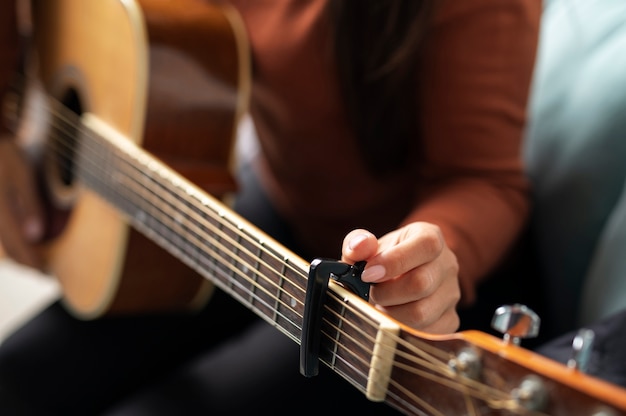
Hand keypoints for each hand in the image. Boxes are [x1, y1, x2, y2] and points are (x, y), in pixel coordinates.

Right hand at [0, 136, 44, 268]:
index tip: (45, 273)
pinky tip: (20, 241)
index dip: (32, 263)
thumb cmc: (3, 153)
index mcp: (1, 209)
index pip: (17, 246)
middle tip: (41, 272)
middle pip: (7, 249)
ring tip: (32, 261)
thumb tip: (37, 235)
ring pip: (1, 243)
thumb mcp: (20, 173)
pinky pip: (0, 233)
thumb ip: (29, 204)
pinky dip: (9, 241)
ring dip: (17, 254)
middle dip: (25, 263)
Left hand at [341, 223, 460, 333]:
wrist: (400, 277)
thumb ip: (358, 244)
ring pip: (421, 313)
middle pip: (421, 283)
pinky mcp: (450, 320)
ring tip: (381, 304)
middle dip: (386, 292)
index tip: (368, 273)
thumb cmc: (382, 259)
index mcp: (430, 237)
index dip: (395, 261)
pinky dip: (401, 329)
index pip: (426, 245)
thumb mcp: (367, 247)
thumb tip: (359, 247)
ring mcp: (452, 294)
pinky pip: (425, 333)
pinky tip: (392, 317)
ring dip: (391, 313)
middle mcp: (447, 264)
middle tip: (371, 292)